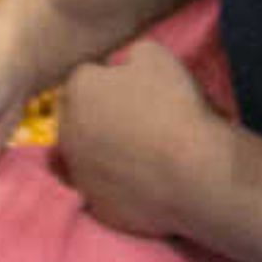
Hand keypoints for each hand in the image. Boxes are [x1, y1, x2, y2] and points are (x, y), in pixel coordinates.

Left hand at [53, 42, 212, 239]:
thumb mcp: (155, 56)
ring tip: (145, 150)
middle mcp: (66, 132)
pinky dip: (118, 184)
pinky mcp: (96, 206)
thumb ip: (130, 54)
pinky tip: (144, 178)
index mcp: (78, 89)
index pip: (87, 76)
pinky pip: (103, 189)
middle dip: (100, 114)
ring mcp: (79, 173)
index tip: (139, 89)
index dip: (112, 80)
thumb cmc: (175, 107)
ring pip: (87, 155)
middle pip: (79, 116)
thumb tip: (123, 67)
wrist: (195, 172)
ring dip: (105, 150)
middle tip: (140, 119)